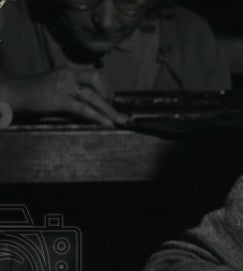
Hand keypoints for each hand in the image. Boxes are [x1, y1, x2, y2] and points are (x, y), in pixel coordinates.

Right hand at [0, 68, 126, 126]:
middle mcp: (68, 75)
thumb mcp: (58, 84)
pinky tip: (108, 123)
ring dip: (110, 110)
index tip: (112, 99)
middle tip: (120, 112)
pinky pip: (84, 109)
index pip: (95, 74)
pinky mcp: (60, 100)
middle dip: (111, 97)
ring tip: (122, 121)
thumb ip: (74, 88)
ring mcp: (64, 87)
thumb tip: (93, 99)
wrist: (17, 92)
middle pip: (97, 82)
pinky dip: (98, 117)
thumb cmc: (37, 91)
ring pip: (93, 96)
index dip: (108, 87)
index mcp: (69, 71)